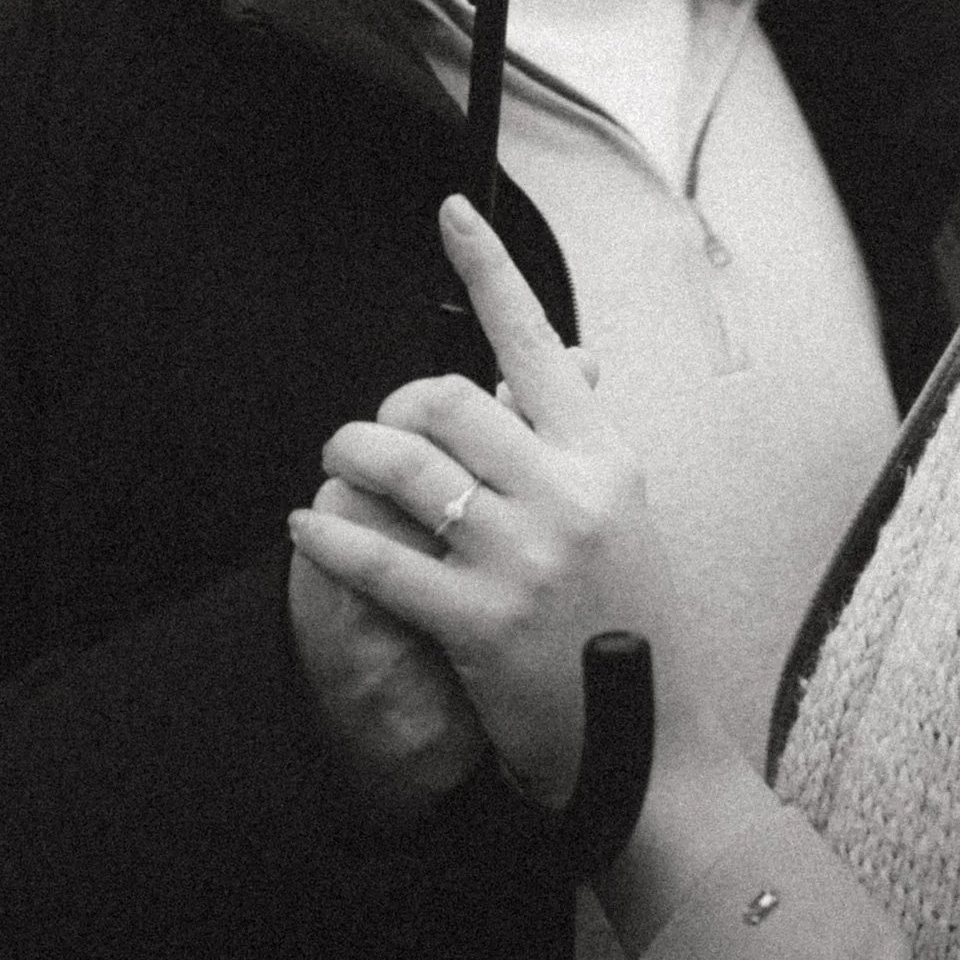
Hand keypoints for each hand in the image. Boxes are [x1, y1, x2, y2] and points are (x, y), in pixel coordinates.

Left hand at [290, 198, 737, 822]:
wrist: (653, 748)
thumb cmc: (635, 628)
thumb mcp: (628, 516)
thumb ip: (581, 441)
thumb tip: (564, 357)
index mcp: (605, 457)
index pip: (539, 340)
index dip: (489, 269)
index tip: (451, 212)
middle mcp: (567, 493)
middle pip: (447, 398)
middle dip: (389, 408)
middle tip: (369, 434)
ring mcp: (523, 557)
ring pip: (403, 468)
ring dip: (348, 459)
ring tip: (334, 467)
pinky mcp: (479, 621)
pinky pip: (379, 558)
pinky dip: (329, 538)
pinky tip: (306, 528)